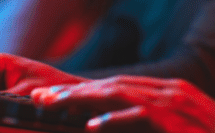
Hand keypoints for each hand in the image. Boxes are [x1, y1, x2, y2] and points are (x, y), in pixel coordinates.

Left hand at [31, 76, 214, 132]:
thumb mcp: (178, 126)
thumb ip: (150, 122)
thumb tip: (110, 127)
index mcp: (165, 92)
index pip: (114, 86)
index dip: (79, 91)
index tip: (48, 98)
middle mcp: (168, 91)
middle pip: (110, 86)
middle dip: (71, 92)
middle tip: (37, 98)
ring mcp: (175, 103)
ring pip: (119, 95)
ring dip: (82, 101)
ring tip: (52, 107)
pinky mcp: (178, 121)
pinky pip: (142, 117)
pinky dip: (115, 122)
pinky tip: (93, 129)